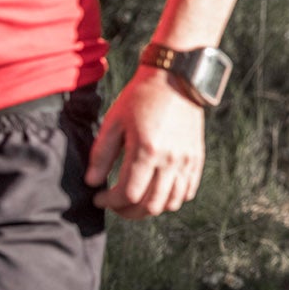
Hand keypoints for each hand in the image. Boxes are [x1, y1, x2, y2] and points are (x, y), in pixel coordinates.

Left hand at [86, 68, 206, 218]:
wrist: (176, 78)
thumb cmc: (141, 97)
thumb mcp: (114, 121)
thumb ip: (101, 154)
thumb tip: (92, 183)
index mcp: (146, 150)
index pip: (128, 194)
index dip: (110, 202)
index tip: (99, 197)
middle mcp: (170, 159)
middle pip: (150, 205)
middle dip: (128, 211)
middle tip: (115, 204)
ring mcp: (186, 160)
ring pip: (171, 203)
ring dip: (150, 208)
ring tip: (136, 200)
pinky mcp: (196, 157)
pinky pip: (187, 191)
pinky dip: (172, 199)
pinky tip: (157, 190)